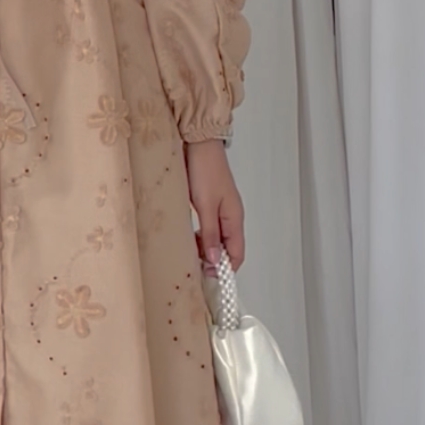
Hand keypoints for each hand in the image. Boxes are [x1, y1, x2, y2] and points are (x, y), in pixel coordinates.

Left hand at [184, 139, 244, 272]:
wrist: (199, 145)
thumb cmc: (204, 171)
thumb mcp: (205, 206)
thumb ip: (209, 234)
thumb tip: (215, 260)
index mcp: (234, 219)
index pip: (236, 254)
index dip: (225, 270)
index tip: (209, 280)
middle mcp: (231, 217)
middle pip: (227, 249)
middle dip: (214, 262)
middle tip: (194, 270)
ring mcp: (221, 211)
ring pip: (217, 240)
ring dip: (205, 250)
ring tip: (188, 256)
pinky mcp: (210, 205)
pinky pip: (209, 229)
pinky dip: (200, 237)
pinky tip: (188, 239)